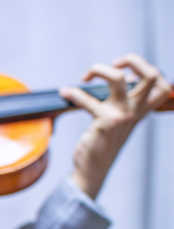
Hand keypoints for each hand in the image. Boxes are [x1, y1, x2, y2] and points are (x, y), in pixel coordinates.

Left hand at [59, 53, 170, 198]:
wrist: (92, 169)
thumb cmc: (101, 144)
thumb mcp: (118, 122)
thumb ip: (122, 103)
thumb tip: (120, 78)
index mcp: (140, 111)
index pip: (162, 86)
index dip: (148, 69)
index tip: (125, 68)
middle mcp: (135, 112)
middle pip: (150, 75)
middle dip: (131, 59)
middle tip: (112, 63)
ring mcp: (122, 116)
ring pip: (118, 78)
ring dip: (99, 69)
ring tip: (85, 76)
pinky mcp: (105, 122)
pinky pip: (87, 99)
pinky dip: (73, 93)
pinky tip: (65, 93)